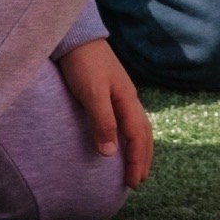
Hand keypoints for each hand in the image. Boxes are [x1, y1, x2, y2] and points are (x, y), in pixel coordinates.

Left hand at [58, 38, 153, 188]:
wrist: (76, 36)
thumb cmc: (83, 64)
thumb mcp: (92, 93)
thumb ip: (102, 122)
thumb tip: (109, 154)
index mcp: (128, 100)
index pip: (137, 137)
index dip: (136, 161)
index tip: (132, 183)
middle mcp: (129, 98)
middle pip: (144, 133)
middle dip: (143, 158)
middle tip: (138, 181)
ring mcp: (122, 94)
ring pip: (138, 126)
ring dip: (140, 148)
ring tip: (136, 165)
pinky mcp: (112, 91)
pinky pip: (128, 120)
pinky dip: (131, 135)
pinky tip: (122, 140)